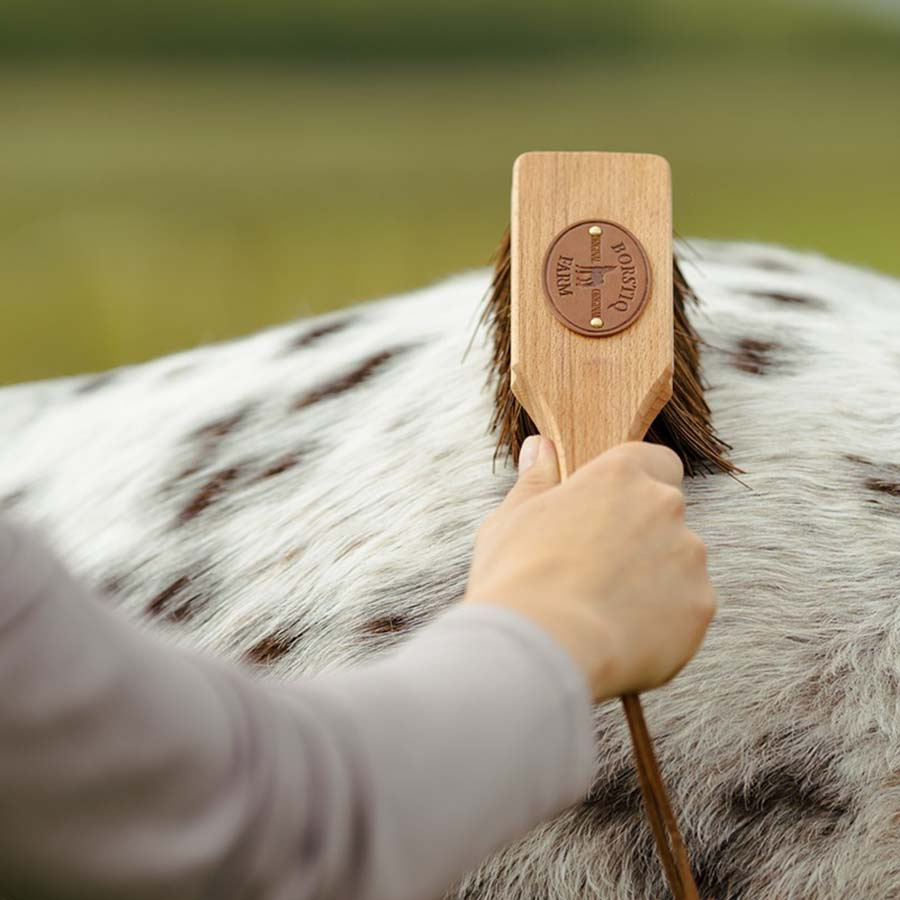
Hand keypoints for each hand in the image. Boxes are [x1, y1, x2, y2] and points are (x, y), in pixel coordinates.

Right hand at [464, 436, 715, 701]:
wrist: (542, 648)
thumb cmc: (518, 576)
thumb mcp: (513, 518)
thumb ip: (537, 479)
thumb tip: (541, 446)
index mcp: (619, 475)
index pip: (655, 461)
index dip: (637, 484)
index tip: (609, 509)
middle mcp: (664, 506)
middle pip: (666, 514)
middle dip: (642, 536)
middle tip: (596, 569)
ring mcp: (689, 556)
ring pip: (679, 563)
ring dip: (654, 579)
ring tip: (603, 610)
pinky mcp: (700, 606)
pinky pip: (686, 608)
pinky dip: (663, 621)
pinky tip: (622, 636)